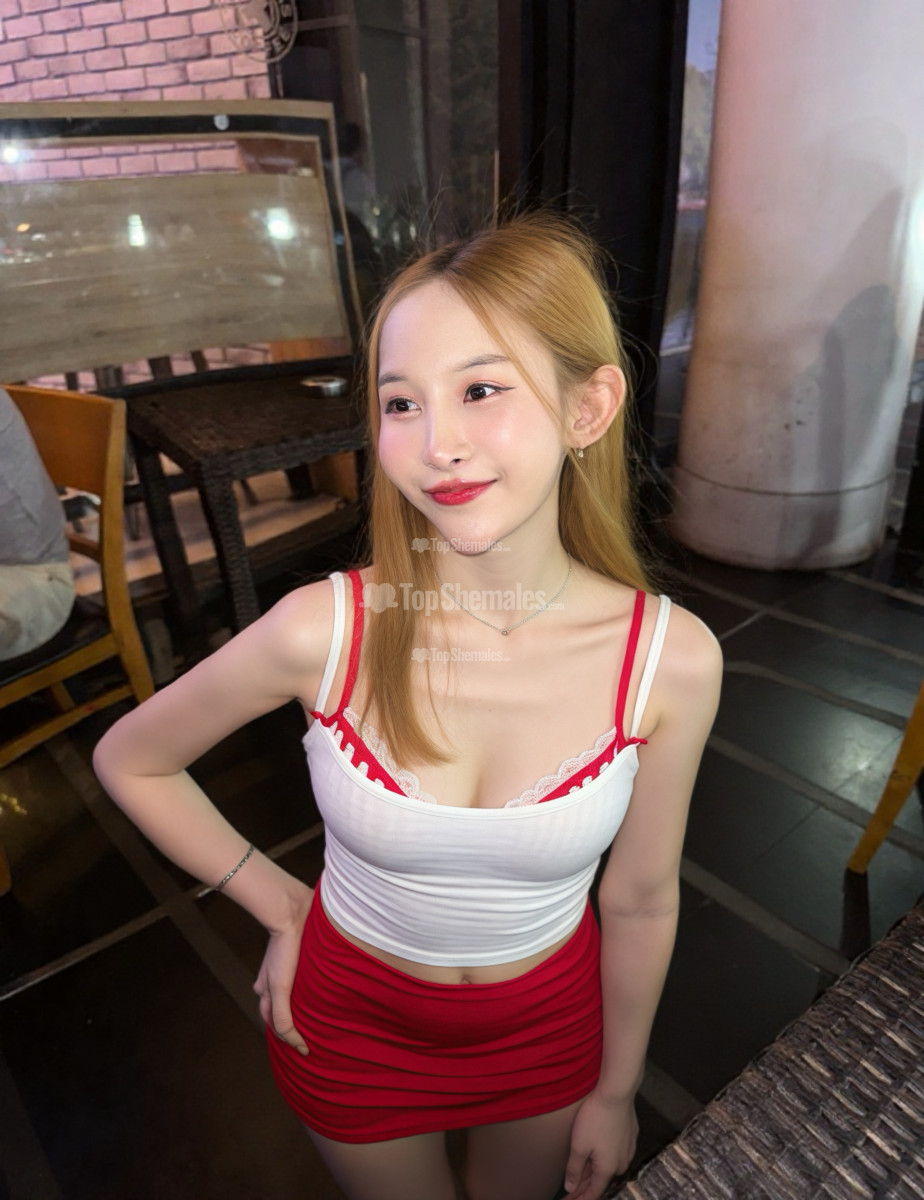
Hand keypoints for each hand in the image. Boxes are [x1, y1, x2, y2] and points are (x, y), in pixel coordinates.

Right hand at [253, 887, 312, 1055]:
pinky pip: (306, 977)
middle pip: (280, 1008)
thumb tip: (293, 1042)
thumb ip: (282, 1015)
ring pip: (293, 993)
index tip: (305, 1050)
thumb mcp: (280, 987)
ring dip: (303, 1005)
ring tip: (322, 1017)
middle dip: (292, 1023)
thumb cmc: (285, 950)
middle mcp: (274, 980)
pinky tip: (325, 989)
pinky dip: (312, 988)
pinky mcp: (301, 954)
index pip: (274, 1021)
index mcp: (266, 989)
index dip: (287, 1037)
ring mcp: (286, 967)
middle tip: (311, 1037)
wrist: (293, 912)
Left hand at [563, 1091, 637, 1198]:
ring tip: (579, 1171)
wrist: (616, 1093)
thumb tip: (571, 1188)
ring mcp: (628, 1149)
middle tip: (570, 1189)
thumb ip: (574, 1169)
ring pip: (608, 1165)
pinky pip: (614, 1152)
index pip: (594, 1192)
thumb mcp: (579, 1145)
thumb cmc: (595, 1118)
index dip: (580, 1198)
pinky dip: (603, 1156)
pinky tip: (596, 1152)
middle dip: (585, 1185)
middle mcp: (621, 1163)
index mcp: (608, 1169)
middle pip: (600, 1179)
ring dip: (594, 1170)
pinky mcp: (629, 1136)